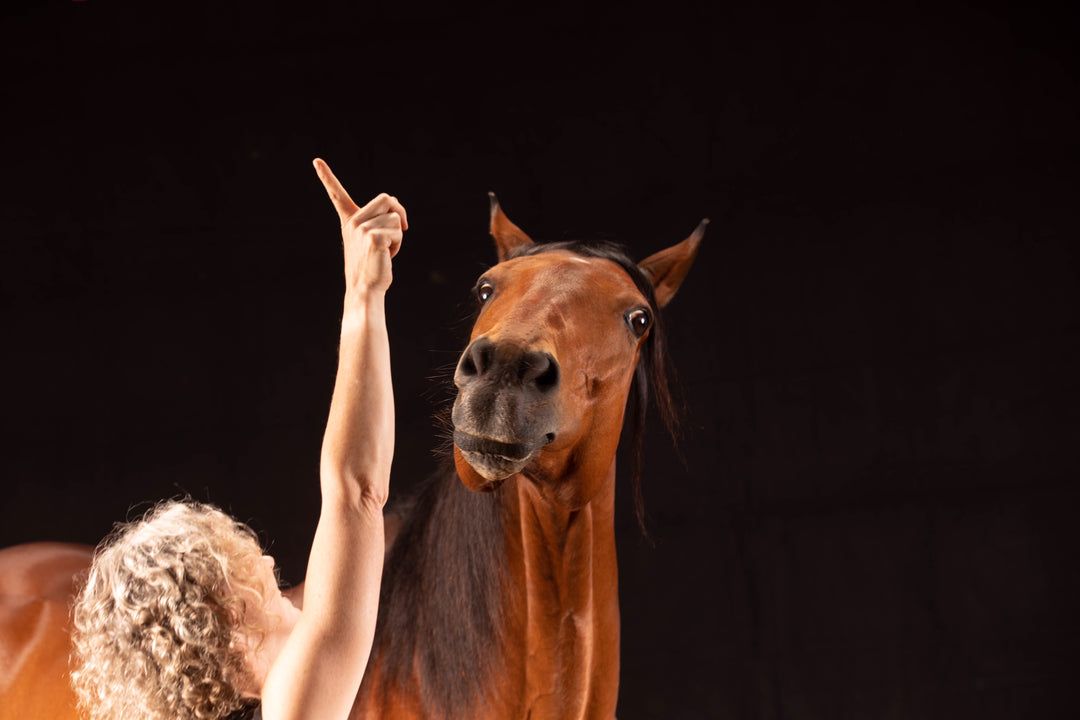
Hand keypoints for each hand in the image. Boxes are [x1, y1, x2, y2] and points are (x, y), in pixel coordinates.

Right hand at [313, 158, 407, 293]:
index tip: (316, 161)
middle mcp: (353, 222)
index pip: (337, 195)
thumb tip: (395, 202)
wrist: (365, 288)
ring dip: (399, 235)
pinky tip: (387, 256)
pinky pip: (398, 231)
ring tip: (386, 250)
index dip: (327, 177)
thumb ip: (380, 219)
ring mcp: (362, 229)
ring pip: (395, 218)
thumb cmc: (372, 265)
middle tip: (401, 228)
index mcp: (349, 221)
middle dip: (399, 212)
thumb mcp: (372, 238)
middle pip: (386, 198)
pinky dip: (399, 245)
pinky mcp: (373, 238)